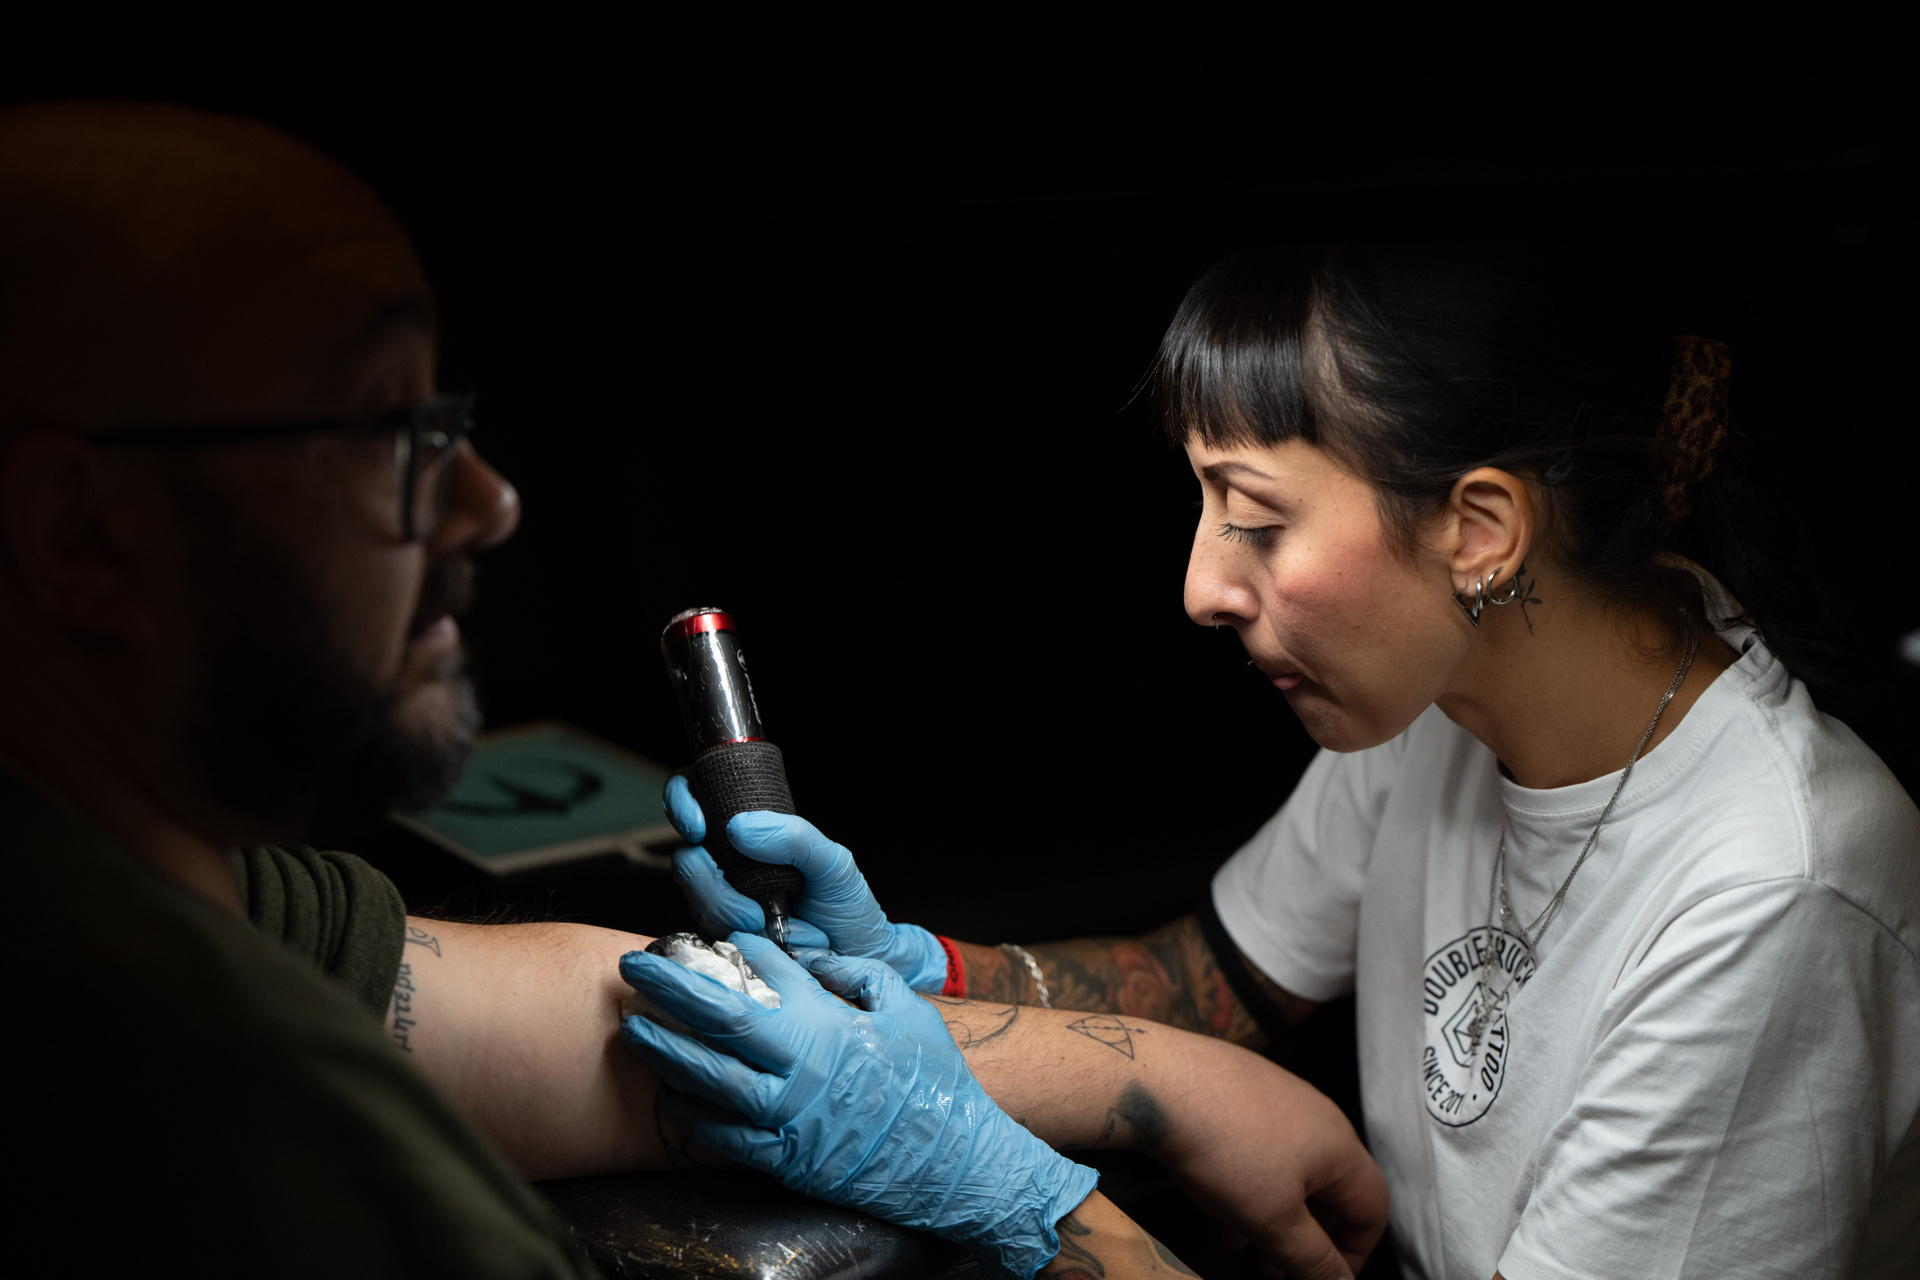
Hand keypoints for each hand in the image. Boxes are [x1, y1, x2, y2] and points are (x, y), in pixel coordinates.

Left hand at [619, 935, 1097, 1278]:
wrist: (952, 1164)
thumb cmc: (934, 1082)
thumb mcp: (905, 1008)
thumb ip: (855, 972)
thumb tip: (809, 957)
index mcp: (828, 1024)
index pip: (765, 975)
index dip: (729, 952)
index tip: (705, 938)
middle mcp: (798, 1068)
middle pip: (718, 1021)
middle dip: (670, 988)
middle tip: (635, 965)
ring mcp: (786, 1118)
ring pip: (707, 1079)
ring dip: (664, 1050)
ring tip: (632, 1027)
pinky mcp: (783, 1160)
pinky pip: (722, 1136)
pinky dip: (690, 1114)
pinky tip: (669, 1095)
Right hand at [664, 776, 946, 990]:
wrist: (857, 963)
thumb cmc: (846, 908)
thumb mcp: (833, 863)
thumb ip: (795, 837)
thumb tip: (737, 827)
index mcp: (751, 834)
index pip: (697, 796)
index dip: (682, 802)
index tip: (698, 828)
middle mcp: (728, 865)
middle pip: (687, 860)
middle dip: (712, 887)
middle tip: (754, 913)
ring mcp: (719, 903)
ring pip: (694, 901)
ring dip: (729, 918)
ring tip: (771, 929)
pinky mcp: (719, 940)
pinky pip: (706, 935)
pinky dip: (735, 941)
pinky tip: (765, 945)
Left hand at [1154, 1038, 1388, 1279]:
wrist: (1159, 1082)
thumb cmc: (1225, 1151)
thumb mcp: (1272, 1221)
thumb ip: (1311, 1258)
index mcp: (1340, 1146)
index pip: (1373, 1209)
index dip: (1353, 1253)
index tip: (1321, 1278)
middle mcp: (1319, 1114)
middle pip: (1331, 1190)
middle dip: (1305, 1239)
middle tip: (1271, 1268)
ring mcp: (1281, 1094)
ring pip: (1291, 1171)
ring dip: (1272, 1214)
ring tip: (1235, 1241)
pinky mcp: (1245, 1086)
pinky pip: (1261, 1145)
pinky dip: (1249, 1181)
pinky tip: (1214, 1198)